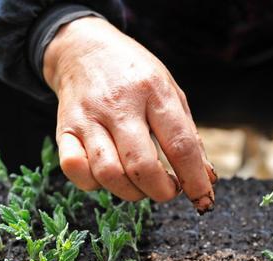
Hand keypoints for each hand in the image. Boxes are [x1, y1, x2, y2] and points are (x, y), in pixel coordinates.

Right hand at [43, 17, 215, 212]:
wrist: (84, 49)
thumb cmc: (134, 75)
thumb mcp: (170, 91)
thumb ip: (188, 135)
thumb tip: (207, 179)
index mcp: (153, 91)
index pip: (180, 144)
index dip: (195, 180)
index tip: (203, 199)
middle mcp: (119, 105)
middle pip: (142, 165)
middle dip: (161, 191)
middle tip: (168, 190)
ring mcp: (88, 117)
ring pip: (107, 173)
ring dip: (130, 192)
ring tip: (140, 185)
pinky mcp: (65, 129)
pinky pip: (74, 168)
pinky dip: (93, 183)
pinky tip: (107, 176)